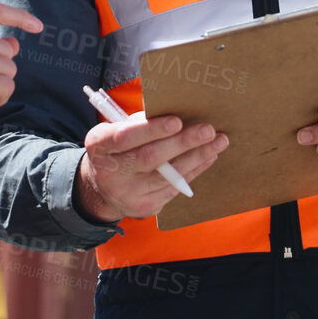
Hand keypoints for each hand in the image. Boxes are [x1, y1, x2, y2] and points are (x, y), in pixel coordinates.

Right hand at [75, 112, 227, 222]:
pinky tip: (208, 157)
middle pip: (150, 157)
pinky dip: (195, 169)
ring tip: (218, 141)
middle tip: (207, 130)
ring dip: (196, 156)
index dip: (151, 129)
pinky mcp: (145, 207)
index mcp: (99, 146)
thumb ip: (141, 123)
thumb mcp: (117, 130)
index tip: (177, 121)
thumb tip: (179, 111)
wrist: (104, 187)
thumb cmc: (118, 148)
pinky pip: (175, 187)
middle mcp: (109, 172)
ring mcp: (127, 194)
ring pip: (167, 174)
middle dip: (182, 142)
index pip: (124, 137)